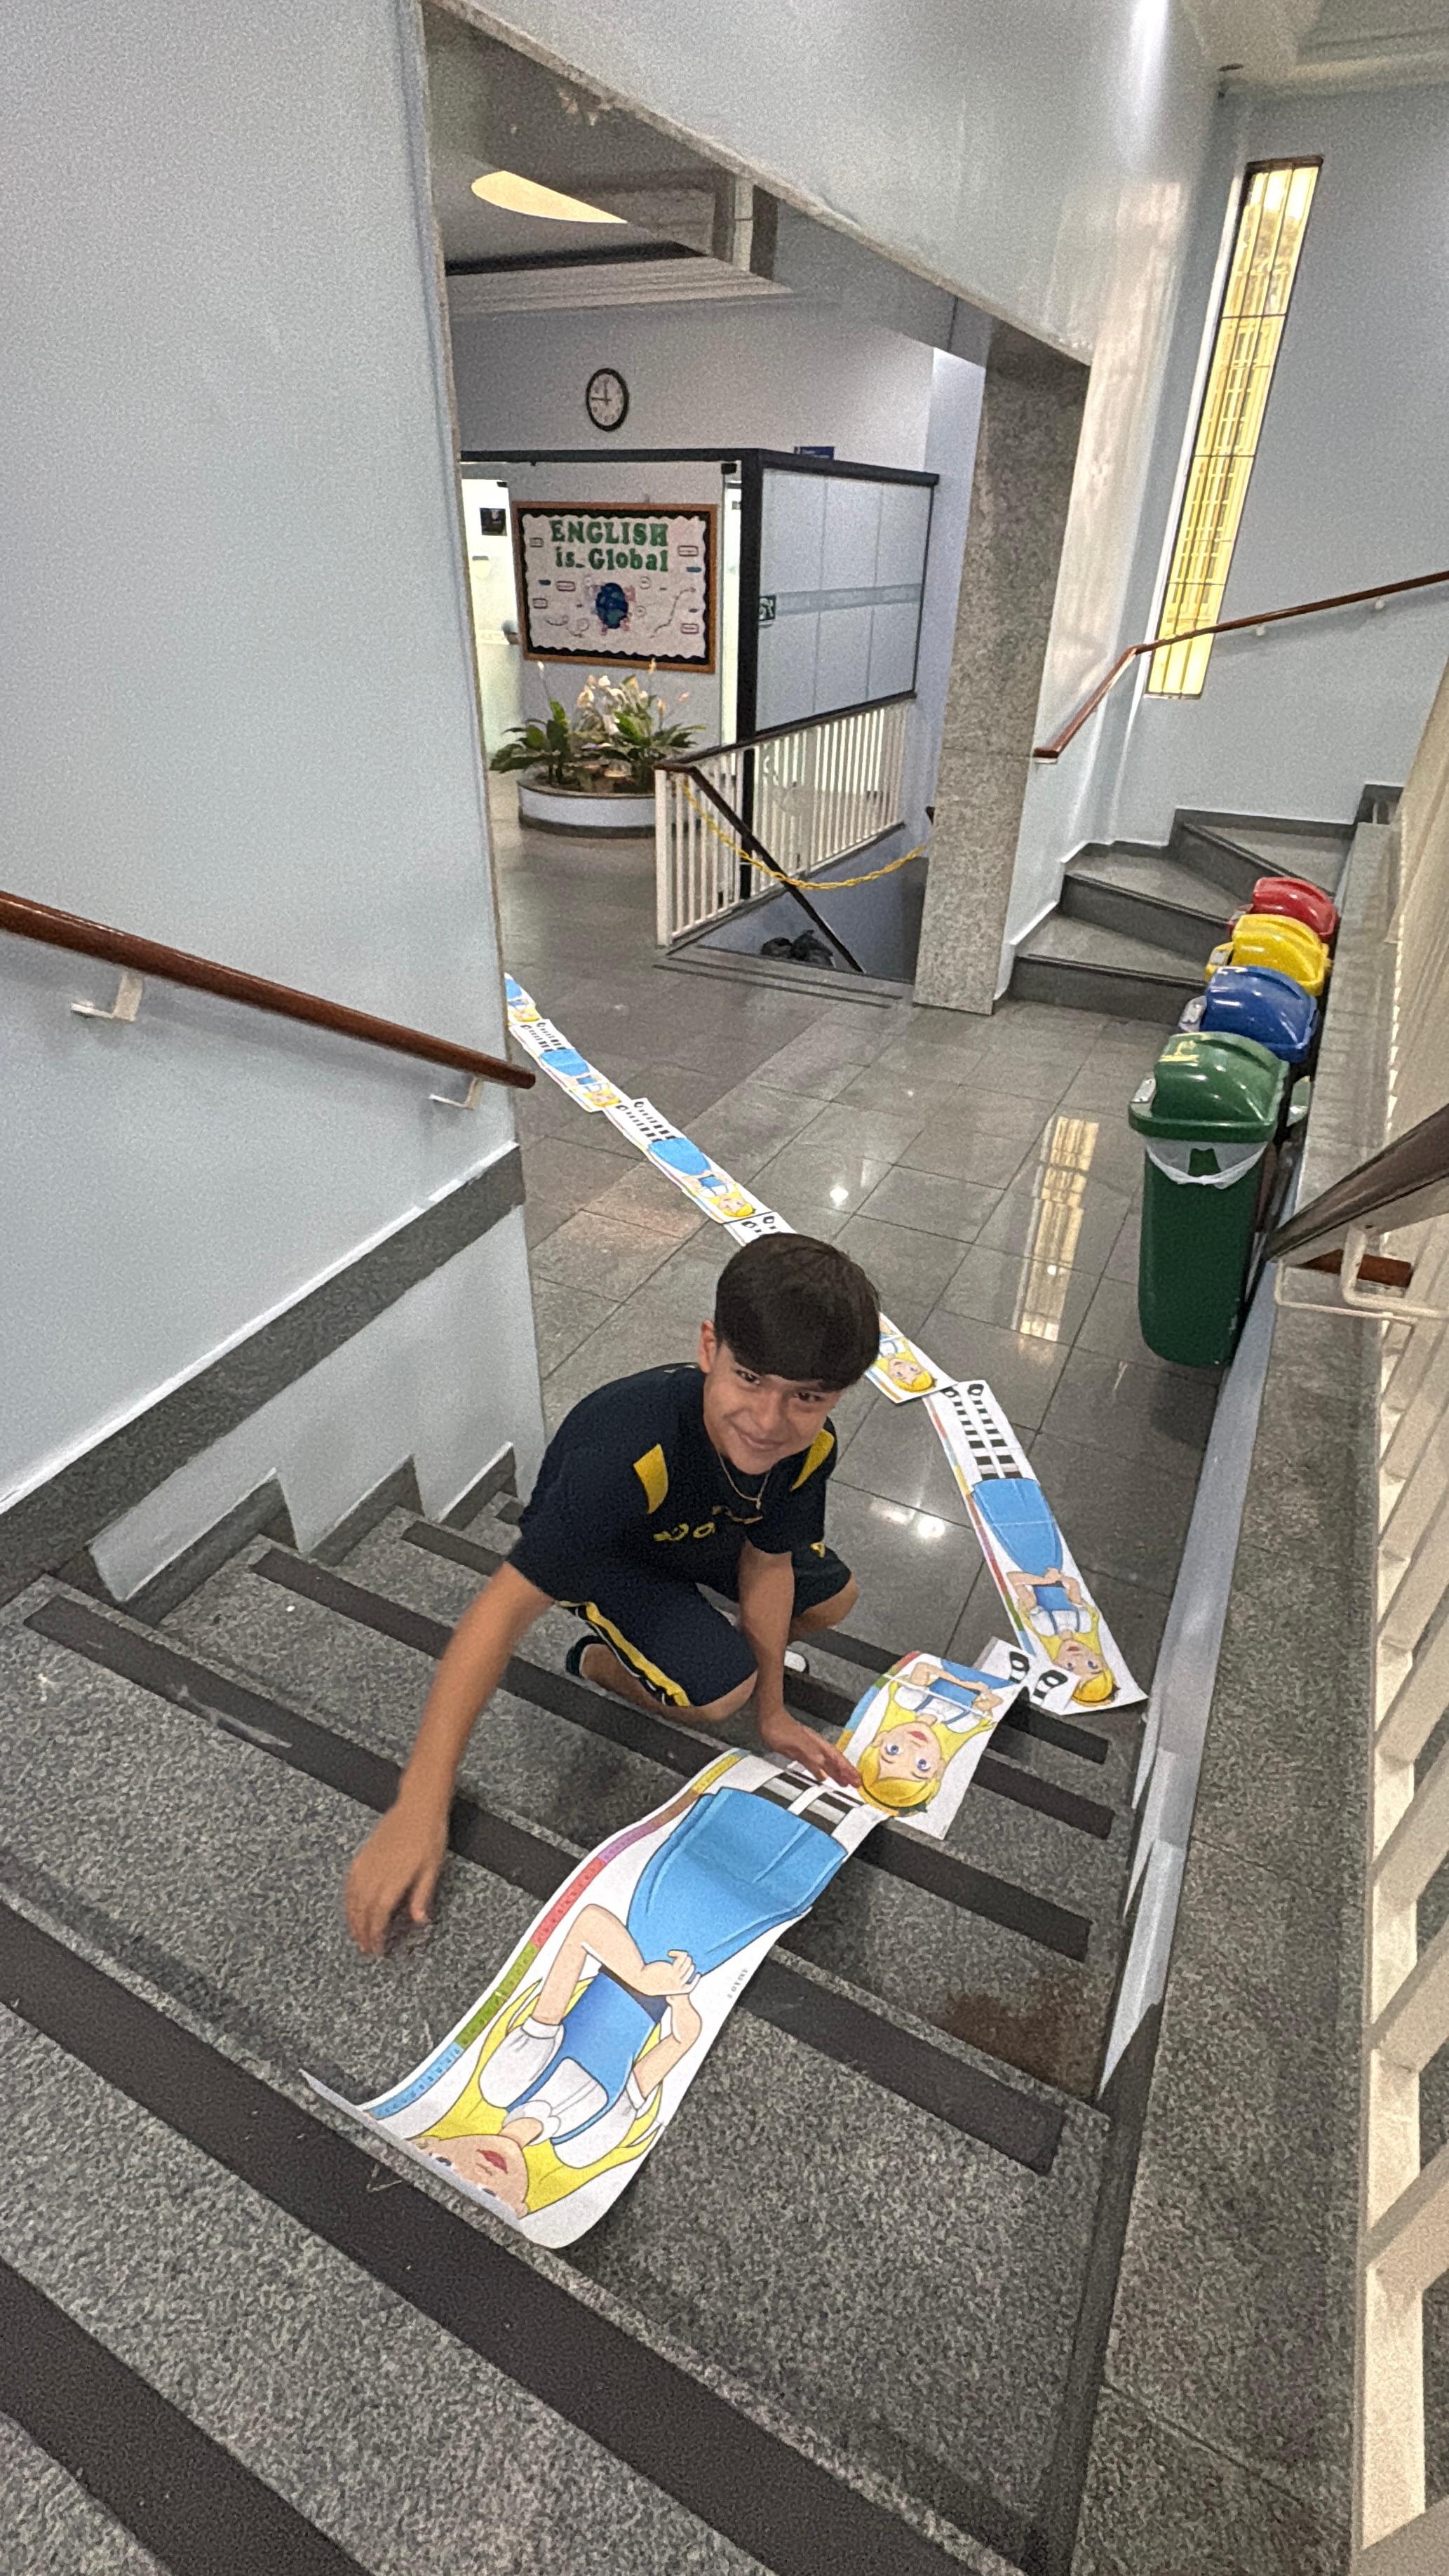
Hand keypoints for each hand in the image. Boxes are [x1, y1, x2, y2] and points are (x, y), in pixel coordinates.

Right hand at [345, 1796, 448, 1956]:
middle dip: (362, 1932)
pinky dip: (348, 1899)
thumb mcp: (432, 1869)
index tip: (377, 1949)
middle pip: (363, 1910)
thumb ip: (421, 1896)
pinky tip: (350, 1907)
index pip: (379, 1915)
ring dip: (352, 1919)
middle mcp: (376, 1874)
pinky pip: (350, 1882)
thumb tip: (419, 1921)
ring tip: (356, 1935)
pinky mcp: (363, 1855)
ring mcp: (366, 1864)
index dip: (376, 1934)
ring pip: (353, 1898)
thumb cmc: (429, 1837)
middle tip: (365, 1949)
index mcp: (394, 1879)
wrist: (417, 1807)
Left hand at [637, 1949, 696, 1996]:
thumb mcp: (660, 1984)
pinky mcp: (672, 1970)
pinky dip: (678, 1953)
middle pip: (690, 1969)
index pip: (690, 1987)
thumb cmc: (649, 1983)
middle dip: (687, 1962)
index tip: (698, 1973)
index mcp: (676, 1990)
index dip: (695, 1981)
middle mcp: (678, 1984)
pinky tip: (669, 1953)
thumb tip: (674, 1975)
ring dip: (683, 1955)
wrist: (642, 1981)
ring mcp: (676, 1977)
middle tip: (680, 1957)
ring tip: (672, 1953)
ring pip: (687, 1962)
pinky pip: (682, 1957)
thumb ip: (669, 1982)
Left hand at [758, 1707, 859, 1789]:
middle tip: (857, 1784)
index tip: (856, 1781)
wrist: (768, 1718)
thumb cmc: (779, 1730)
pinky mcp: (800, 1749)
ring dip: (837, 1772)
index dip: (846, 1770)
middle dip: (847, 1772)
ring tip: (845, 1782)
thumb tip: (823, 1769)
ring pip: (827, 1761)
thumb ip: (809, 1756)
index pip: (836, 1760)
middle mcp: (815, 1746)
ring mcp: (808, 1747)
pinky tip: (823, 1775)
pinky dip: (823, 1770)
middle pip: (835, 1760)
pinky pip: (817, 1762)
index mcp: (816, 1745)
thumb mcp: (793, 1746)